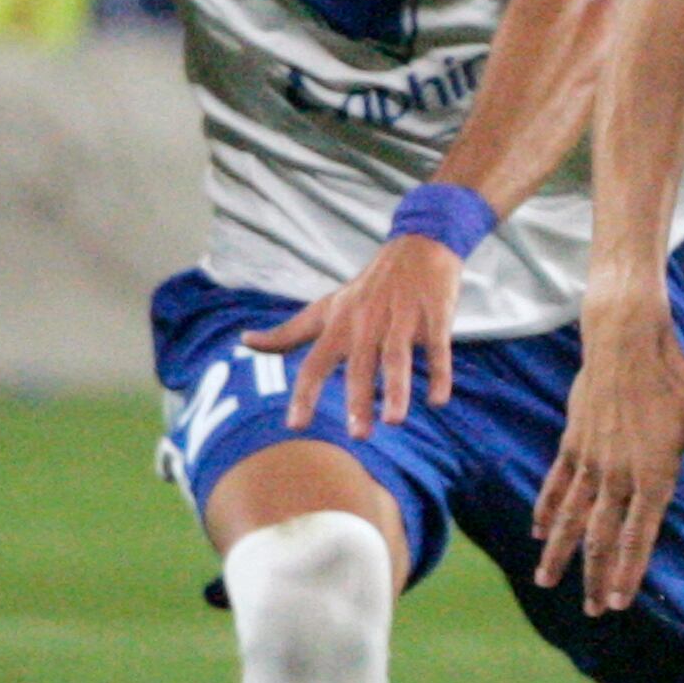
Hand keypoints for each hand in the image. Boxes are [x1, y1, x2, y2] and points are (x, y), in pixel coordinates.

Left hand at [245, 234, 464, 437]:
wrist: (417, 246)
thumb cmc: (367, 287)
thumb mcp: (324, 308)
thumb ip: (288, 332)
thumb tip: (244, 341)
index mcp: (338, 324)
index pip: (315, 363)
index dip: (305, 393)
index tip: (295, 425)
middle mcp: (367, 322)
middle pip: (359, 365)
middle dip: (358, 399)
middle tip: (358, 436)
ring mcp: (402, 319)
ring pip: (396, 357)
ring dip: (395, 390)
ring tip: (394, 421)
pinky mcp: (434, 315)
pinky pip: (437, 348)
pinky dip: (439, 374)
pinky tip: (438, 401)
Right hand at [531, 301, 683, 613]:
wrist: (626, 339)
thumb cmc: (674, 376)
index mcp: (652, 474)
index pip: (638, 536)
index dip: (627, 572)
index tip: (617, 603)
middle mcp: (617, 474)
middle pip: (602, 537)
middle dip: (595, 577)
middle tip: (591, 610)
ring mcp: (590, 460)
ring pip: (572, 516)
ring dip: (560, 551)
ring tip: (546, 580)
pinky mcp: (573, 442)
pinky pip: (557, 484)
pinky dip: (547, 509)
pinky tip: (538, 531)